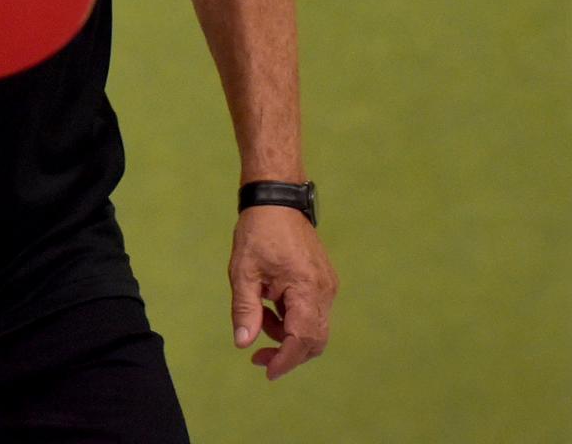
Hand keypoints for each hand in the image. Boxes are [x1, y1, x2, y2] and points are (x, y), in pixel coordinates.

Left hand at [229, 205, 336, 379]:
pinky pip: (313, 312)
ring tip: (259, 317)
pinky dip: (293, 319)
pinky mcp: (324, 280)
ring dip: (287, 334)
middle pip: (315, 340)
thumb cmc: (258, 231)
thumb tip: (243, 343)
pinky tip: (271, 306)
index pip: (303, 338)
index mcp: (306, 287)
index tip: (266, 371)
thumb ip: (245, 309)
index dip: (286, 360)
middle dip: (288, 353)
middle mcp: (324, 290)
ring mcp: (327, 285)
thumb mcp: (243, 271)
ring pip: (314, 328)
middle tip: (258, 356)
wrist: (277, 199)